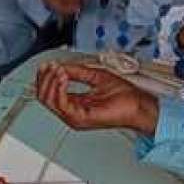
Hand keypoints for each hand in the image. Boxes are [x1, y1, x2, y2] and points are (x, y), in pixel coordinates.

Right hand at [35, 60, 159, 134]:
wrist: (139, 106)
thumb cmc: (126, 97)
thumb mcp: (96, 76)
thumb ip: (77, 71)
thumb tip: (61, 66)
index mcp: (75, 104)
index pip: (49, 93)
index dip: (45, 77)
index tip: (47, 65)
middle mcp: (72, 112)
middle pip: (44, 97)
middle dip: (44, 78)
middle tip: (51, 66)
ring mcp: (75, 117)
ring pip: (49, 101)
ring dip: (51, 81)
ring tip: (58, 70)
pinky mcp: (80, 118)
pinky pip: (61, 104)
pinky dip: (59, 88)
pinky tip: (63, 78)